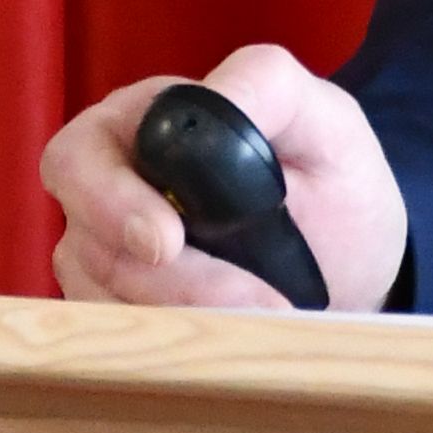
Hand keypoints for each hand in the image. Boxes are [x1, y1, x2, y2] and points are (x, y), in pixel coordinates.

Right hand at [42, 42, 409, 315]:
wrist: (353, 263)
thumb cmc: (331, 177)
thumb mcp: (322, 119)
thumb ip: (268, 86)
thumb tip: (215, 101)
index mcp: (140, 125)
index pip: (79, 158)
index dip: (110, 202)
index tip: (168, 242)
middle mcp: (108, 191)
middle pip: (83, 241)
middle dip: (155, 281)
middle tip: (236, 300)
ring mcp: (108, 260)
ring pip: (101, 300)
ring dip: (183, 317)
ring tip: (269, 315)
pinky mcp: (126, 314)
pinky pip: (124, 339)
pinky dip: (180, 346)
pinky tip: (240, 339)